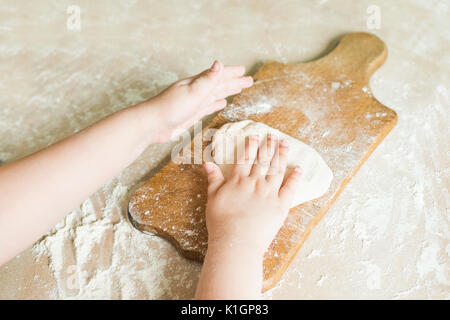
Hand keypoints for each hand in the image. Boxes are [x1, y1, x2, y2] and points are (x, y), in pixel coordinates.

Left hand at [139, 61, 252, 141]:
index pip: (218, 76)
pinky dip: (216, 104)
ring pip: (215, 94)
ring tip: (238, 88)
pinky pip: (208, 106)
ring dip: (227, 91)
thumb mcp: (192, 92)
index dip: (231, 73)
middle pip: (219, 84)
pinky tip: (221, 103)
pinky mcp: (191, 114)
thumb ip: (207, 80)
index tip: (244, 71)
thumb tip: (219, 64)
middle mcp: (196, 91)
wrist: (153, 124)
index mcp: (197, 83)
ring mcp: (194, 102)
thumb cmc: (170, 108)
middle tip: (249, 80)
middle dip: (234, 82)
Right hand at [203, 134, 302, 255]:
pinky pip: (290, 189)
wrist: (236, 242)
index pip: (245, 158)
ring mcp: (269, 193)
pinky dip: (295, 178)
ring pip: (277, 170)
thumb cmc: (221, 223)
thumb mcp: (212, 198)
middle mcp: (255, 183)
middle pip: (263, 160)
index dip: (250, 146)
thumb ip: (213, 179)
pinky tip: (299, 169)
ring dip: (281, 155)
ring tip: (285, 144)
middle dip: (268, 146)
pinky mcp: (280, 206)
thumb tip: (208, 162)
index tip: (255, 136)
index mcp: (238, 181)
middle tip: (273, 135)